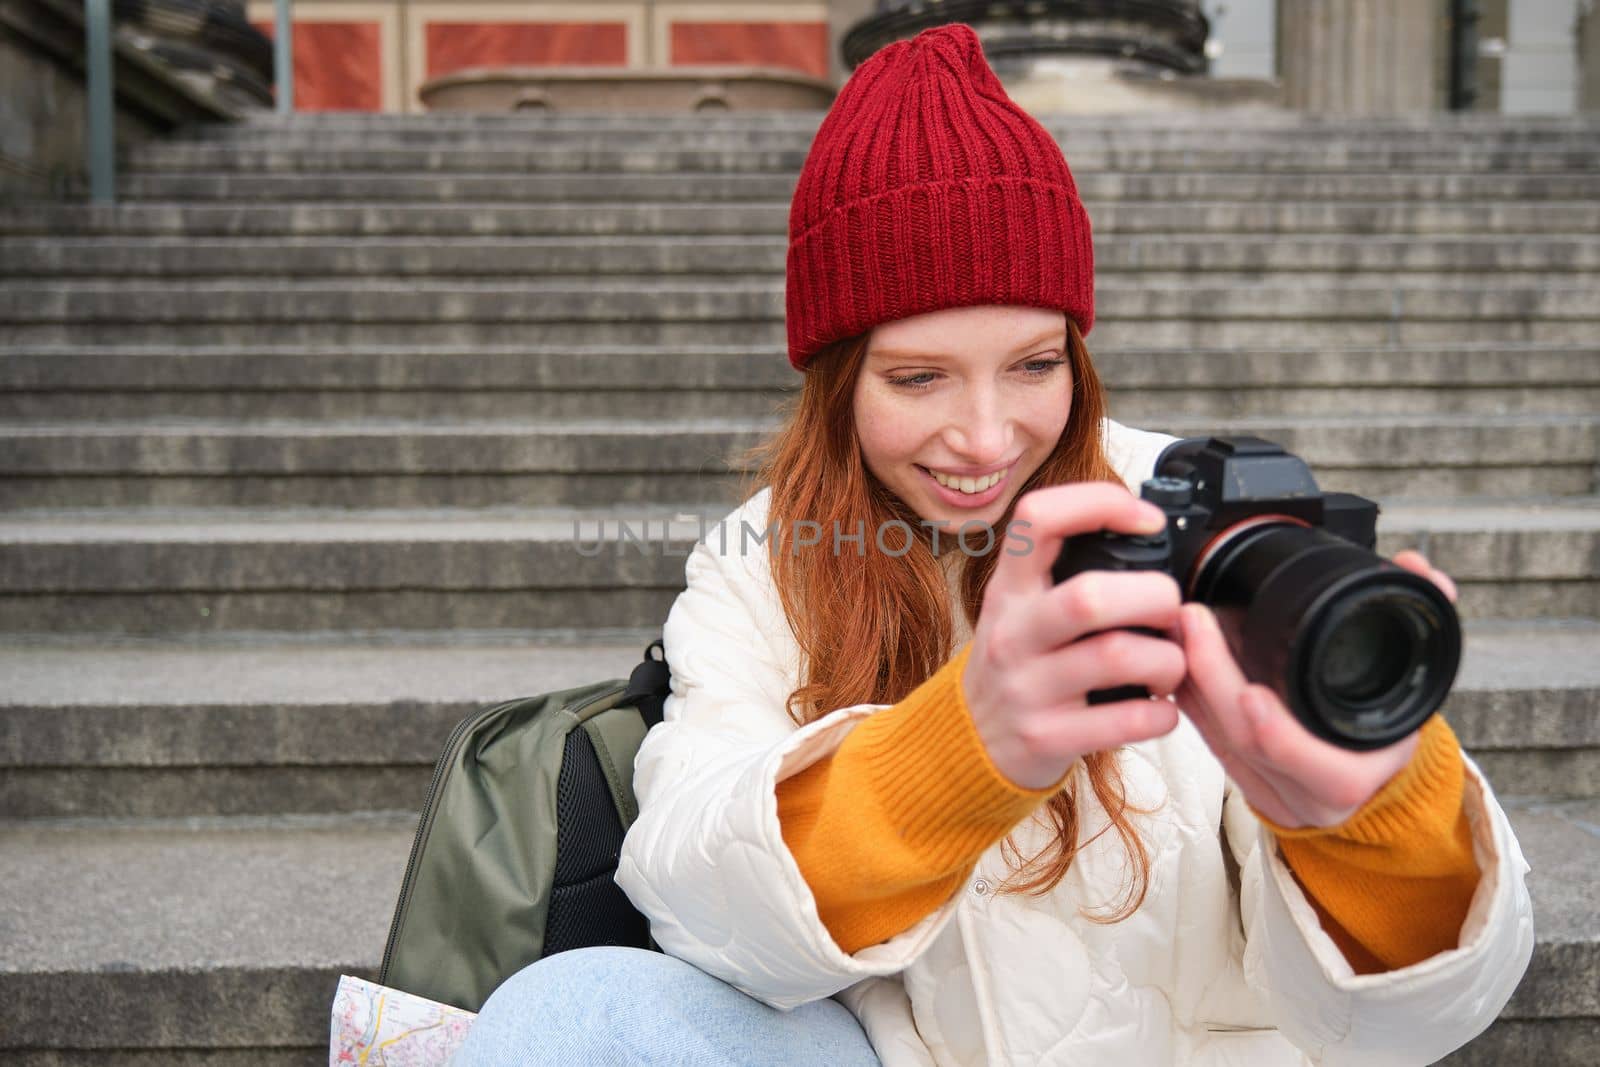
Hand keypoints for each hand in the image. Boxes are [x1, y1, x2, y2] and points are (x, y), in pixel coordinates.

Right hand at [962, 483, 1187, 789]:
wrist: (967, 741)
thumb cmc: (1015, 665)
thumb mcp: (1018, 608)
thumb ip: (1064, 573)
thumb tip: (1142, 533)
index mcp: (1010, 589)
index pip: (1038, 520)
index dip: (1099, 503)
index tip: (1146, 520)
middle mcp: (1012, 633)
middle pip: (1090, 595)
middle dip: (1154, 596)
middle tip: (1169, 611)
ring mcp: (1026, 688)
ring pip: (1118, 656)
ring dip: (1168, 660)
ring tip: (1170, 666)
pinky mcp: (1046, 737)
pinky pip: (1126, 720)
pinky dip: (1161, 713)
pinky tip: (1159, 708)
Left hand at [1173, 550, 1459, 828]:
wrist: (1374, 780)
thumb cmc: (1390, 728)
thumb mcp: (1415, 684)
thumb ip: (1420, 623)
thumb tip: (1417, 569)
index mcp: (1358, 775)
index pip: (1321, 770)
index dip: (1282, 738)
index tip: (1252, 695)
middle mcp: (1310, 792)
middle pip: (1249, 745)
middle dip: (1213, 681)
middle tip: (1195, 621)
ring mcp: (1271, 790)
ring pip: (1218, 742)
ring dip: (1191, 681)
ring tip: (1176, 627)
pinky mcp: (1241, 780)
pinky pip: (1206, 739)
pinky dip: (1188, 697)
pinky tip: (1174, 660)